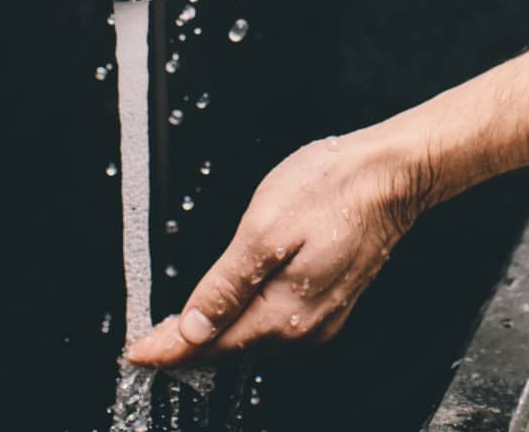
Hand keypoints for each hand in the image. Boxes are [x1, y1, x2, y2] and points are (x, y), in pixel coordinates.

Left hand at [125, 128, 432, 366]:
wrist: (392, 174)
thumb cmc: (334, 188)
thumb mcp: (264, 230)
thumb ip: (225, 285)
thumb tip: (192, 328)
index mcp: (284, 313)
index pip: (211, 346)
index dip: (168, 351)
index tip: (136, 354)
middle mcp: (305, 327)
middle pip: (232, 346)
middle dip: (189, 344)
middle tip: (149, 341)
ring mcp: (322, 317)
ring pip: (254, 335)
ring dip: (218, 332)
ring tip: (182, 327)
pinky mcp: (330, 300)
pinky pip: (277, 321)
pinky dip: (247, 318)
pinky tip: (234, 303)